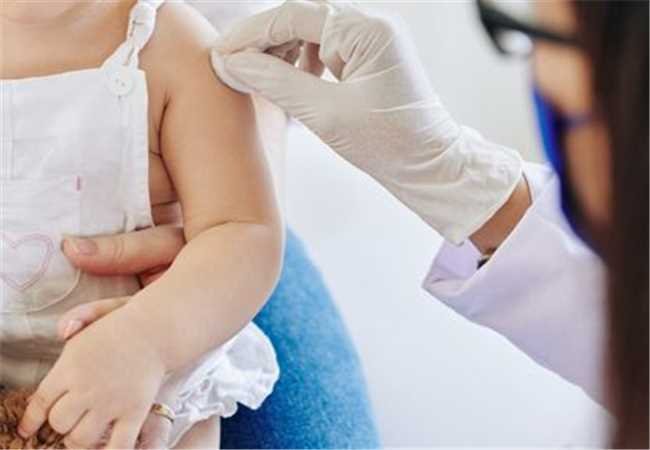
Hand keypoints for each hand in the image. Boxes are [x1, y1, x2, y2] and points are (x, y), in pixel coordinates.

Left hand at [19, 308, 166, 448]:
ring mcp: (110, 402)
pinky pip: (118, 445)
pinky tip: (107, 447)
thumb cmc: (127, 323)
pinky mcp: (134, 412)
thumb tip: (60, 333)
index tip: (29, 429)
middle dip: (61, 424)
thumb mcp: (94, 315)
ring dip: (80, 439)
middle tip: (70, 420)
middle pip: (59, 422)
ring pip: (81, 439)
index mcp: (70, 367)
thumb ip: (73, 320)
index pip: (40, 402)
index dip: (31, 420)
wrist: (160, 329)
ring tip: (86, 432)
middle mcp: (86, 388)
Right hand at [213, 1, 522, 243]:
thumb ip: (275, 82)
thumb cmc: (388, 144)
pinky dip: (302, 60)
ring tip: (261, 76)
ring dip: (281, 50)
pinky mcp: (370, 57)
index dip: (251, 34)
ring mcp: (373, 39)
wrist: (429, 165)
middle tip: (232, 65)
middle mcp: (372, 25)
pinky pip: (326, 47)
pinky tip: (293, 80)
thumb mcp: (324, 114)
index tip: (219, 55)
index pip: (294, 14)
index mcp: (368, 30)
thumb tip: (231, 62)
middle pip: (301, 17)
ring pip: (311, 30)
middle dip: (264, 40)